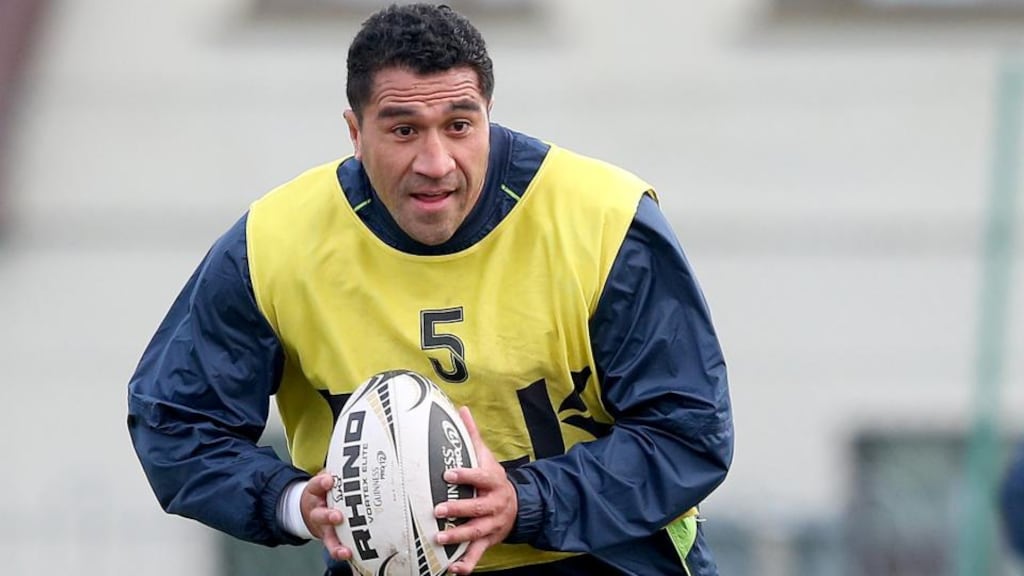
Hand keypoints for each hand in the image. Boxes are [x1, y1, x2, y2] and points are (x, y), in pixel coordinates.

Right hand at [302, 471, 351, 562]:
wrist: (308, 507)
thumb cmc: (324, 490)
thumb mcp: (326, 478)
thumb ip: (340, 471)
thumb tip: (364, 457)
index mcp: (315, 492)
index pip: (316, 485)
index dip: (322, 483)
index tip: (329, 481)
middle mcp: (317, 510)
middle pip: (319, 513)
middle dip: (328, 516)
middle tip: (337, 516)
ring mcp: (322, 526)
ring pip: (326, 534)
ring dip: (335, 541)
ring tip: (344, 547)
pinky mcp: (328, 537)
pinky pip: (333, 545)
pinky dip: (339, 551)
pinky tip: (348, 553)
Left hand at [434, 406, 517, 574]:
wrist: (518, 505)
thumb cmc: (493, 479)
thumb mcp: (486, 456)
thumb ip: (472, 436)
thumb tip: (461, 409)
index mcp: (493, 481)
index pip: (480, 476)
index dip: (466, 475)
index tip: (448, 473)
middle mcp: (495, 504)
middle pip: (478, 508)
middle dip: (459, 509)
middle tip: (437, 510)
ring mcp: (492, 525)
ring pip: (477, 532)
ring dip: (458, 537)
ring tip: (439, 538)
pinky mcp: (488, 541)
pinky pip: (478, 554)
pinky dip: (467, 563)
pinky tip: (452, 568)